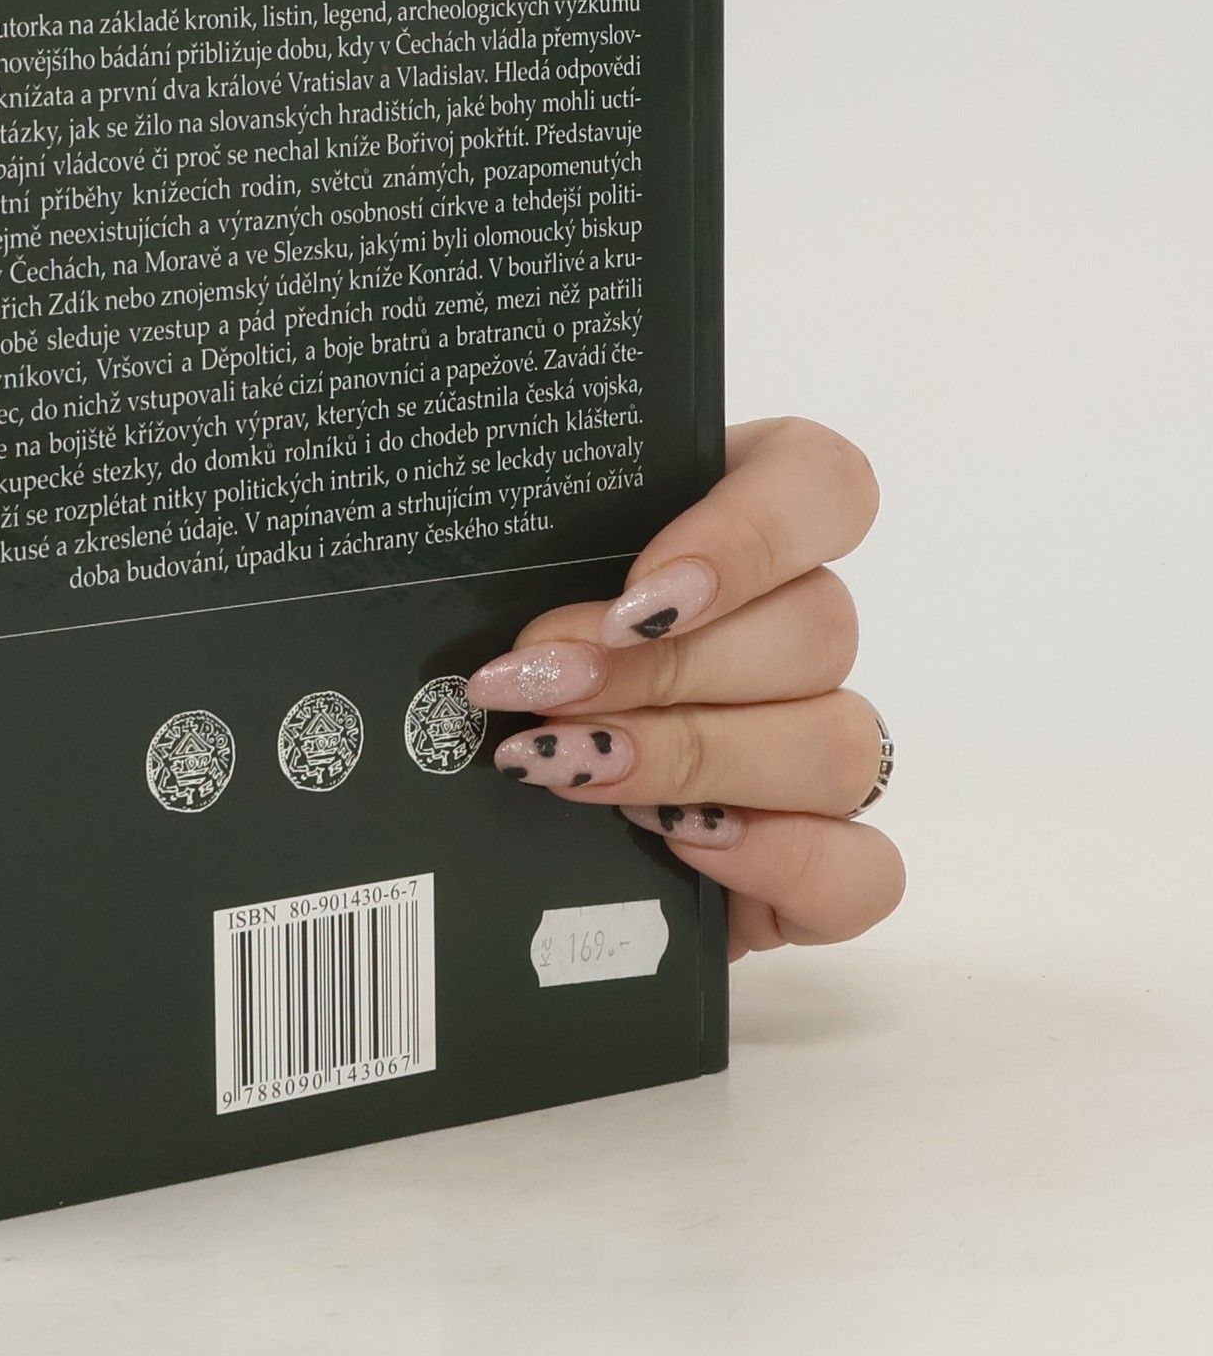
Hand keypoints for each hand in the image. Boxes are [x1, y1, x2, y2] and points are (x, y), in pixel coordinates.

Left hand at [466, 417, 901, 957]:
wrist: (493, 817)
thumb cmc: (511, 664)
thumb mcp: (511, 596)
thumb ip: (524, 571)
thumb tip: (498, 627)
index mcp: (738, 528)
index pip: (821, 485)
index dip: (749, 536)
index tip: (637, 598)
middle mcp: (797, 633)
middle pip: (817, 628)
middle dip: (661, 668)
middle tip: (540, 686)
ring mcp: (819, 747)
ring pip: (836, 741)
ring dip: (695, 754)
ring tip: (566, 764)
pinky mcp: (823, 859)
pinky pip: (862, 870)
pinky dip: (779, 860)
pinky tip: (679, 841)